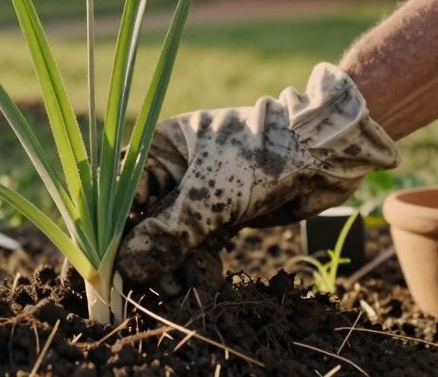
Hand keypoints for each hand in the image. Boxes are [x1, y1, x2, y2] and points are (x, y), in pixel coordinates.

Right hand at [116, 63, 398, 283]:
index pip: (121, 192)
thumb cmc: (263, 157)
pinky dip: (199, 264)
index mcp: (160, 147)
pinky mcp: (222, 213)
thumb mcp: (211, 197)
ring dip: (174, 265)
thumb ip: (167, 234)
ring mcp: (199, 191)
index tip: (111, 265)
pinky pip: (199, 243)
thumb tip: (125, 268)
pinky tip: (205, 281)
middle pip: (145, 219)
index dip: (114, 229)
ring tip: (181, 290)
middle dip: (148, 255)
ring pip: (173, 236)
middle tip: (151, 287)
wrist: (326, 155)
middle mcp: (174, 168)